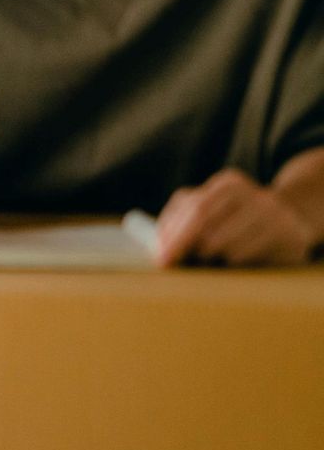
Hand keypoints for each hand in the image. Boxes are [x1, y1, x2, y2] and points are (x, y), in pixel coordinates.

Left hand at [155, 169, 316, 266]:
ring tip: (214, 260)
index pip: (194, 208)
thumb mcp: (211, 210)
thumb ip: (183, 220)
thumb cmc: (237, 220)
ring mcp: (274, 215)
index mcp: (228, 184)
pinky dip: (235, 265)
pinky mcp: (289, 238)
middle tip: (172, 264)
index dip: (174, 234)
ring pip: (225, 246)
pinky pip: (249, 259)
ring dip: (211, 259)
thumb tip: (158, 245)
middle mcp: (252, 194)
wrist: (292, 220)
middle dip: (183, 247)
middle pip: (206, 223)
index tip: (160, 257)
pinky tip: (238, 261)